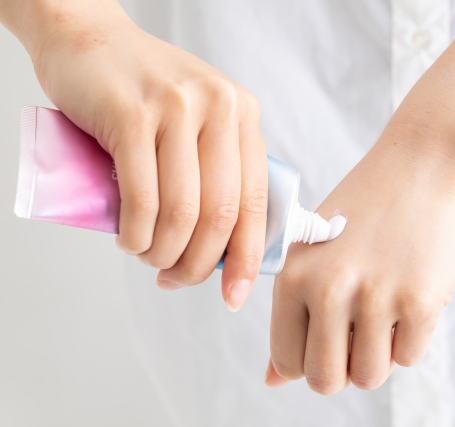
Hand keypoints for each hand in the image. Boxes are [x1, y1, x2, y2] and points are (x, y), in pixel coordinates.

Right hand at [30, 2, 266, 308]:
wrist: (88, 38)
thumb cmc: (142, 93)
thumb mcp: (197, 120)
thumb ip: (216, 168)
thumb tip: (222, 247)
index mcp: (243, 114)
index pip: (257, 201)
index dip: (247, 257)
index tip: (233, 294)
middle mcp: (219, 107)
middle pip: (221, 214)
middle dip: (198, 265)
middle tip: (174, 278)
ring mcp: (176, 108)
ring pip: (183, 212)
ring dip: (164, 254)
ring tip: (148, 258)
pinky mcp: (131, 114)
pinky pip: (142, 198)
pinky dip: (137, 235)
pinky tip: (129, 242)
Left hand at [265, 123, 454, 393]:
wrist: (422, 165)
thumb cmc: (365, 209)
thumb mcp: (315, 251)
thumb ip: (291, 314)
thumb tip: (272, 379)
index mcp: (293, 275)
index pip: (287, 361)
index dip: (310, 361)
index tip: (329, 339)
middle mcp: (327, 287)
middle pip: (325, 381)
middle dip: (344, 369)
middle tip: (359, 334)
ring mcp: (374, 294)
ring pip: (369, 377)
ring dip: (379, 355)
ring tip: (384, 312)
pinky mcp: (419, 299)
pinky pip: (409, 357)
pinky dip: (411, 337)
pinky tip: (409, 297)